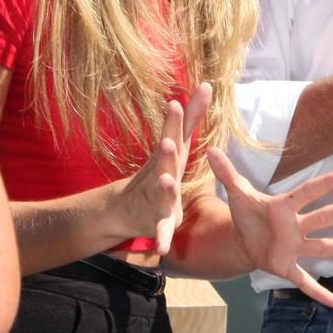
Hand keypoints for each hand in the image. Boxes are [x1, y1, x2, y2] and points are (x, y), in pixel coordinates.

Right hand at [116, 81, 212, 253]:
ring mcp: (157, 199)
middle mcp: (160, 175)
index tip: (175, 102)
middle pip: (165, 162)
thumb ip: (193, 118)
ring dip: (164, 188)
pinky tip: (162, 248)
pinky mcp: (159, 221)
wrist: (125, 209)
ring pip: (162, 193)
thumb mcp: (178, 145)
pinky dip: (161, 237)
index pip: (172, 136)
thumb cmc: (160, 171)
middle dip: (166, 151)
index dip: (174, 121)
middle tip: (167, 140)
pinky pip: (161, 230)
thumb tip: (208, 84)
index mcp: (168, 157)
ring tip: (165, 180)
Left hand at [206, 147, 332, 306]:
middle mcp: (295, 226)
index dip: (326, 183)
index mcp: (285, 207)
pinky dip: (318, 292)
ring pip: (322, 247)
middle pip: (324, 217)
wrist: (242, 241)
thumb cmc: (248, 215)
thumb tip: (212, 150)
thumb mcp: (237, 195)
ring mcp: (294, 247)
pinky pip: (304, 281)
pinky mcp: (287, 267)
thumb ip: (227, 173)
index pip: (308, 192)